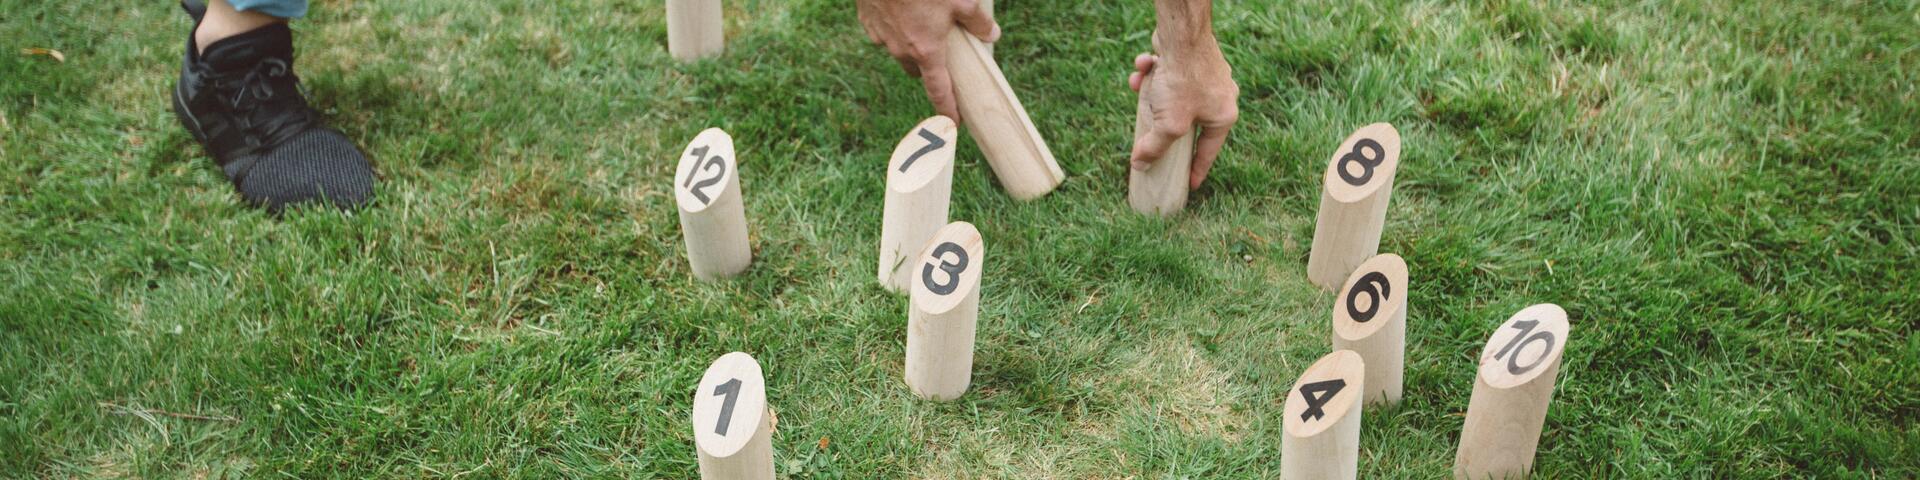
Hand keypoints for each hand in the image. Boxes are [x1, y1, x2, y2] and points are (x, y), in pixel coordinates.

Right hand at [857, 0, 1000, 119]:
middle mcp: (901, 50)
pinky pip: (884, 32)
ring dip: (910, 45)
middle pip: (917, 70)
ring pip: (899, 51)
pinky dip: (894, 28)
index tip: (953, 124)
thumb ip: (978, 21)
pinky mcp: (867, 21)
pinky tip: (901, 10)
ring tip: (921, 23)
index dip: (947, 109)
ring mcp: (881, 36)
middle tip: (941, 51)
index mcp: (926, 50)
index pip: (938, 90)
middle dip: (929, 67)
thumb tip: (992, 35)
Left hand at [1129, 32, 1237, 188]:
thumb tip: (1140, 165)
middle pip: (1189, 122)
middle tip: (1153, 137)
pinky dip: (1153, 72)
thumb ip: (1155, 147)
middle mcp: (1221, 96)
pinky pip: (1170, 73)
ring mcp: (1208, 76)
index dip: (1196, 170)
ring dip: (1153, 93)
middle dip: (1164, 124)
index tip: (1188, 184)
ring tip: (1140, 88)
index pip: (1208, 151)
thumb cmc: (1184, 82)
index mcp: (1224, 116)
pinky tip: (1143, 66)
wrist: (1182, 36)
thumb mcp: (1169, 124)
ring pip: (1175, 95)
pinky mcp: (1193, 59)